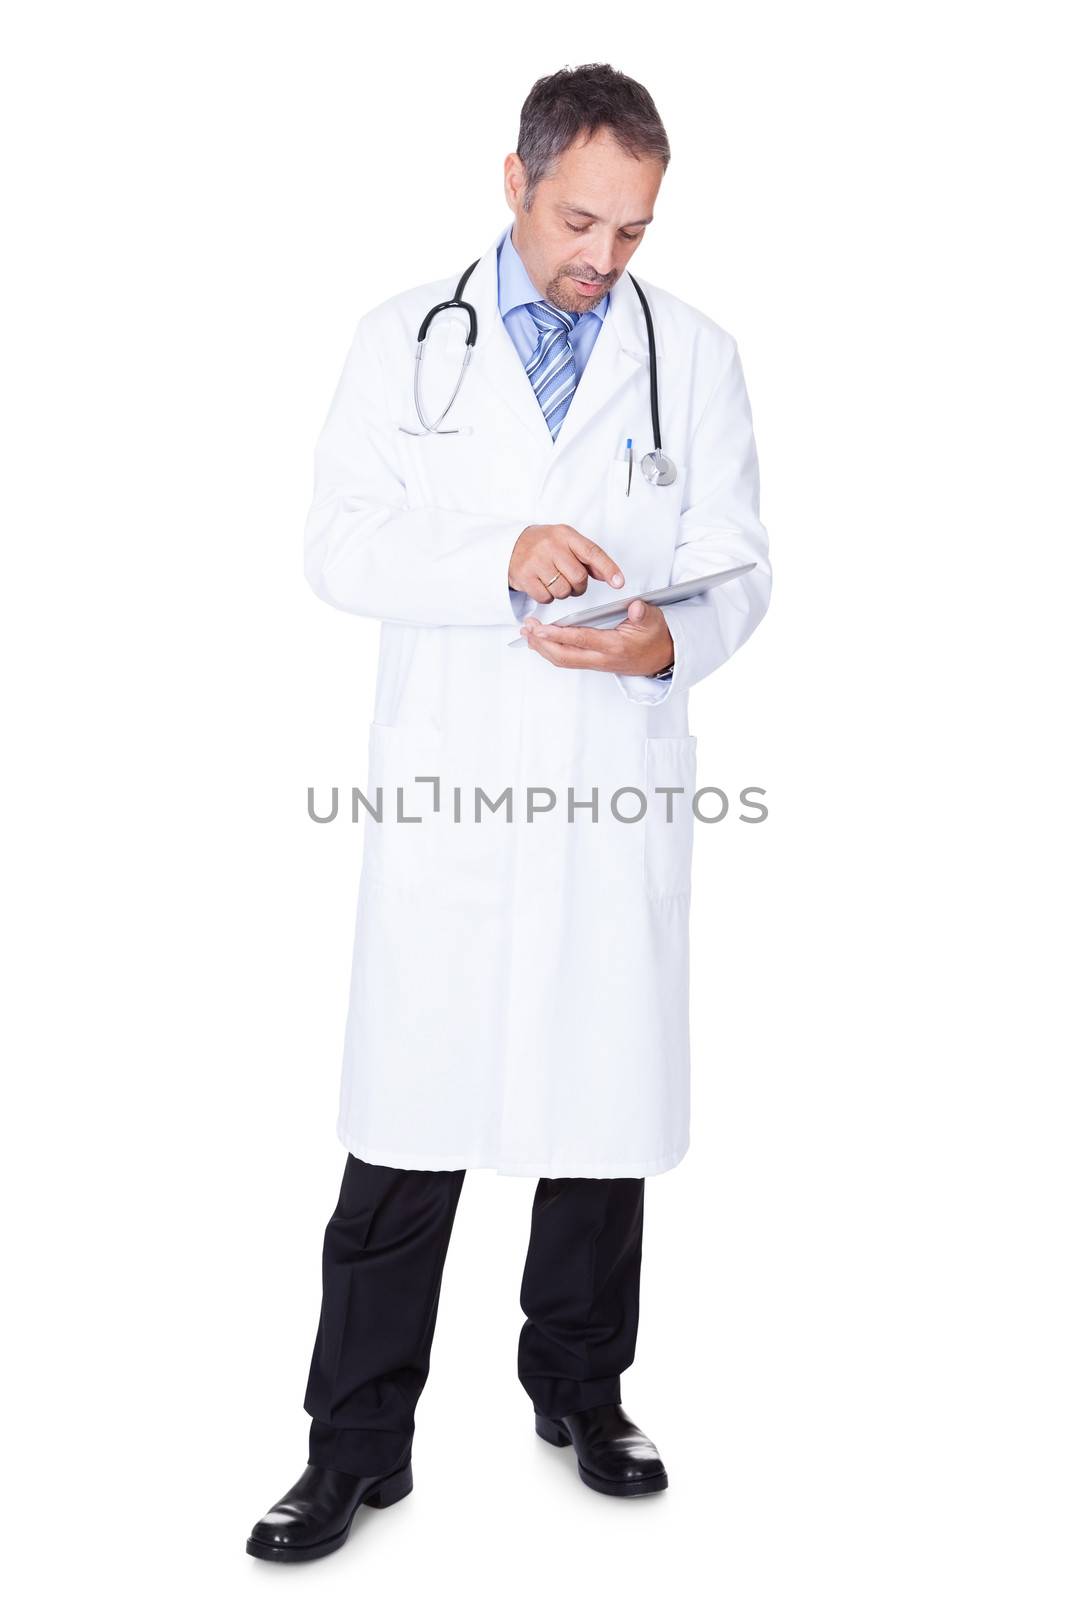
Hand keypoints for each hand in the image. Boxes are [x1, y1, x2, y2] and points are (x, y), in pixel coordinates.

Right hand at [508, 524, 625, 603]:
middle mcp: (551, 545)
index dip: (608, 569)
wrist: (510, 545)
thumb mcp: (565, 542)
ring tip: (554, 581)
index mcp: (565, 535)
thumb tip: (609, 576)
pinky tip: (542, 585)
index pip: (592, 552)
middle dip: (578, 585)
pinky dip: (547, 596)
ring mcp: (536, 561)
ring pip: (563, 591)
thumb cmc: (542, 545)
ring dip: (563, 592)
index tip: (619, 582)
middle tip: (571, 582)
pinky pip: (546, 597)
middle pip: (578, 577)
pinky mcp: (524, 576)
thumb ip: (587, 557)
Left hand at [519, 599, 674, 676]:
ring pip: (563, 661)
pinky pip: (566, 660)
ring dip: (542, 649)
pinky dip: (550, 652)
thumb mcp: (654, 620)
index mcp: (615, 645)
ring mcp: (596, 663)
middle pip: (565, 656)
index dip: (560, 635)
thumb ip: (643, 613)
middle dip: (543, 644)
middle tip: (527, 629)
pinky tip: (539, 642)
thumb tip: (635, 607)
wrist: (661, 658)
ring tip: (527, 634)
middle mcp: (602, 658)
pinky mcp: (592, 663)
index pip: (582, 640)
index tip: (541, 629)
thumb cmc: (655, 636)